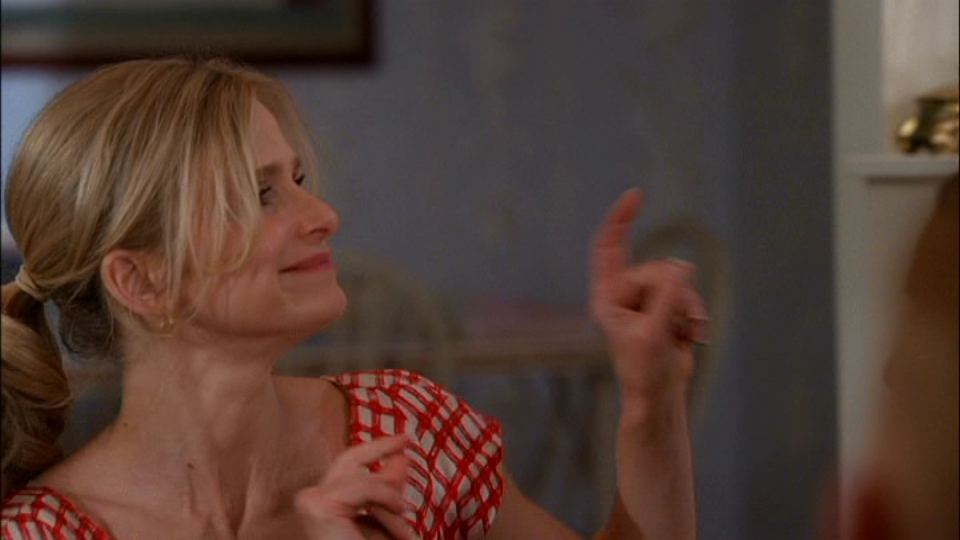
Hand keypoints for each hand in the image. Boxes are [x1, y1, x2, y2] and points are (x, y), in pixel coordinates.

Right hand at [295, 435, 414, 539]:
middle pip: (349, 459)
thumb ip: (388, 491)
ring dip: (392, 500)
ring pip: (364, 479)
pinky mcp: (319, 506)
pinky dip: (388, 502)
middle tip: (408, 440)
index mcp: (321, 504)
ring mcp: (310, 502)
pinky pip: (366, 489)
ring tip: (407, 520)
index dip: (374, 450)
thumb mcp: (383, 520)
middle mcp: (309, 500)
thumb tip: (401, 459)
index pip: (347, 465)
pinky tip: (400, 517)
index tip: (403, 440)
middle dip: (381, 449)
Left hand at [590, 189, 708, 408]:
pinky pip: (689, 296)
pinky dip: (695, 315)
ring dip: (689, 307)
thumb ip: (668, 298)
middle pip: (658, 268)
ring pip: (678, 282)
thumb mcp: (655, 333)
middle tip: (677, 323)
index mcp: (607, 297)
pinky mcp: (666, 310)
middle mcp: (624, 295)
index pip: (609, 248)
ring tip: (687, 334)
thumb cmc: (645, 370)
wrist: (660, 396)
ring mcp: (647, 301)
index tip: (636, 195)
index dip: (621, 220)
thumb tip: (683, 266)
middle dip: (676, 293)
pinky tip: (694, 336)